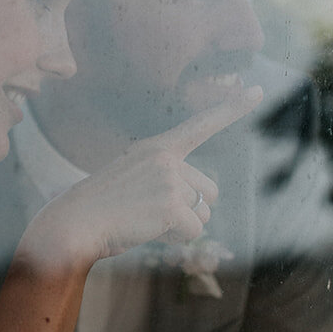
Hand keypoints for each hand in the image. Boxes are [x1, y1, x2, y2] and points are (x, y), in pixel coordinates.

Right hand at [21, 86, 261, 267]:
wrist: (73, 224)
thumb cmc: (102, 209)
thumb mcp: (133, 180)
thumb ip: (168, 181)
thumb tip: (206, 201)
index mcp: (156, 148)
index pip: (201, 124)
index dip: (232, 108)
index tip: (259, 90)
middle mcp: (166, 158)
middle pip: (209, 191)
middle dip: (190, 210)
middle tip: (151, 213)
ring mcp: (169, 180)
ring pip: (203, 215)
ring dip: (181, 227)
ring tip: (144, 221)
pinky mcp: (171, 205)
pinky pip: (193, 233)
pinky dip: (175, 240)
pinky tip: (147, 231)